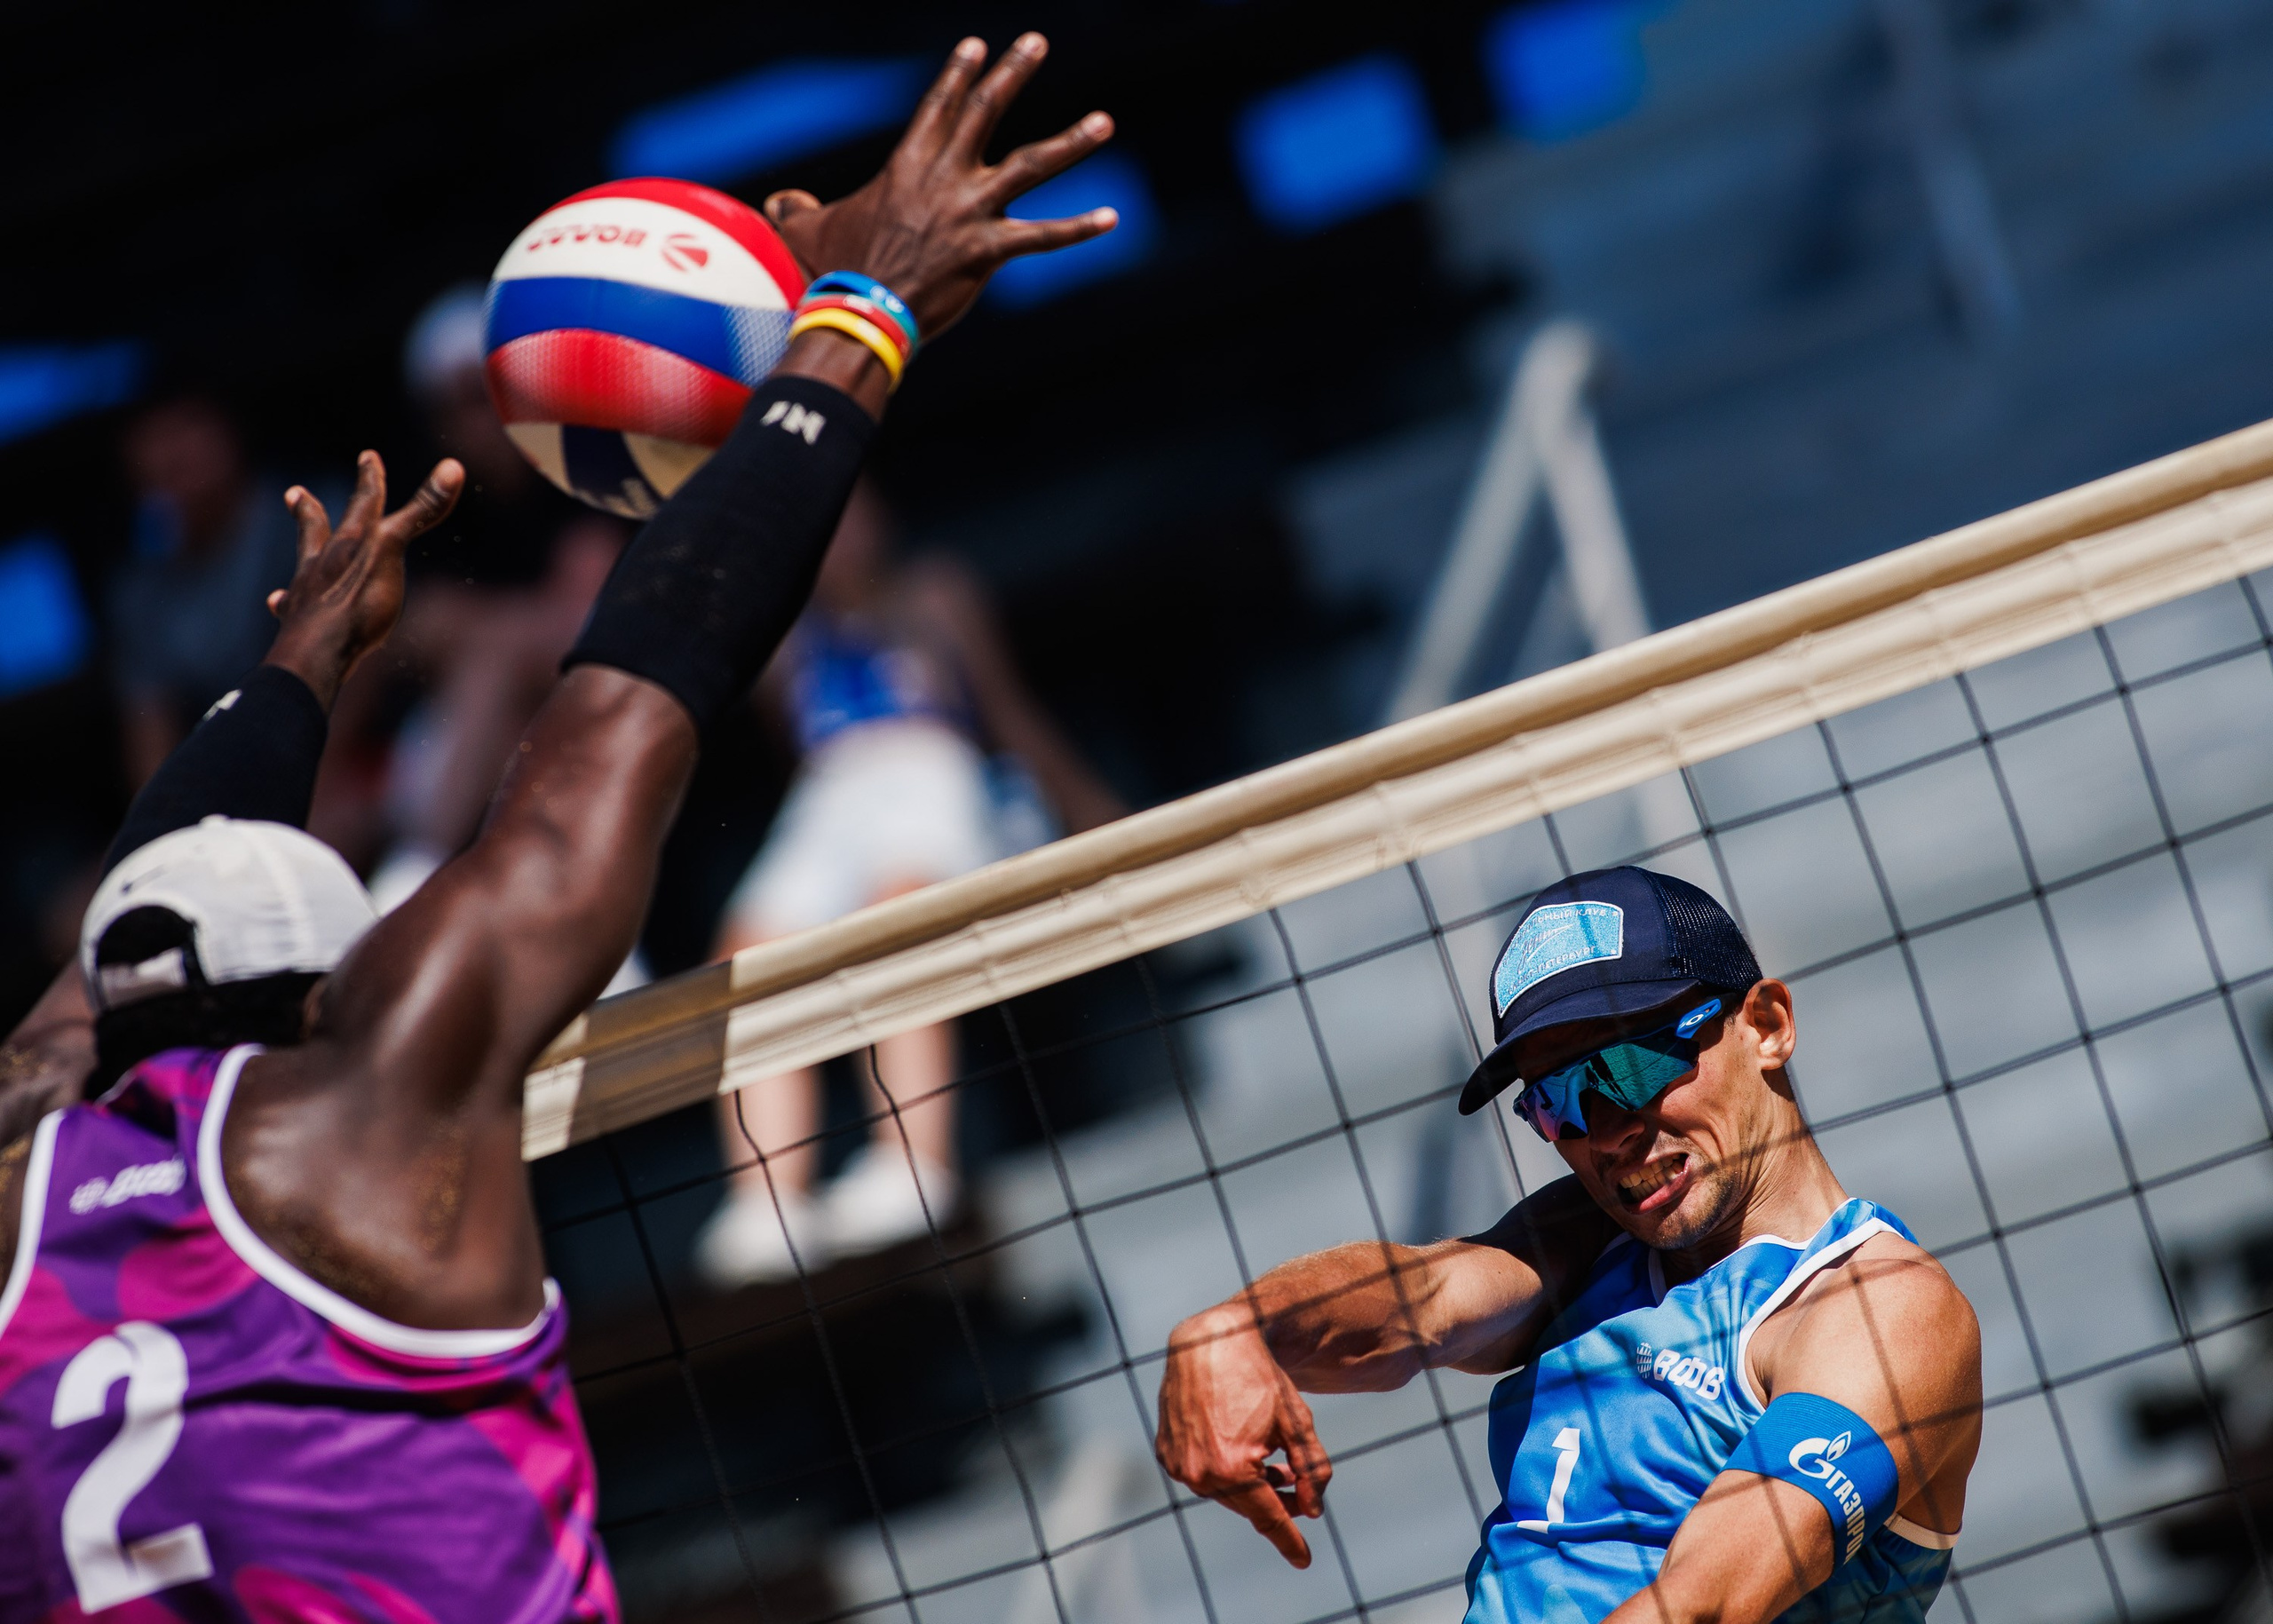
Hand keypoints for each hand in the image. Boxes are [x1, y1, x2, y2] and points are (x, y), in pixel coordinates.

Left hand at [263, 452, 463, 709]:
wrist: (316, 654)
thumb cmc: (356, 605)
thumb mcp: (392, 550)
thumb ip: (422, 512)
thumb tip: (453, 465)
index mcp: (349, 544)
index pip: (364, 504)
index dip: (370, 480)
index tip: (368, 457)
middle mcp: (323, 563)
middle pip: (316, 530)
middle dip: (310, 511)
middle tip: (294, 493)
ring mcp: (307, 593)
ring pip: (303, 568)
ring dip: (304, 558)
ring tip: (299, 555)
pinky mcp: (299, 624)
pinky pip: (290, 609)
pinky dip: (287, 604)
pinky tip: (277, 604)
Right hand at [764, 33, 1115, 342]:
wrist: (857, 312)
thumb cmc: (831, 272)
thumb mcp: (808, 229)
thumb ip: (797, 208)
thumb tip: (781, 202)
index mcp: (908, 166)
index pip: (939, 107)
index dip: (960, 74)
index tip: (980, 44)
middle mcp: (944, 178)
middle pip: (985, 113)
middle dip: (1013, 74)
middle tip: (1037, 41)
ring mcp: (969, 212)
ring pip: (1031, 166)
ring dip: (1071, 142)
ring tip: (1104, 121)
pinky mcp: (987, 251)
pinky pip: (1042, 237)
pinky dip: (1078, 228)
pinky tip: (1111, 218)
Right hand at [1155, 1304, 1333, 1567]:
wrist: (1212, 1339)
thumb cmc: (1259, 1377)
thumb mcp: (1297, 1423)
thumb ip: (1312, 1471)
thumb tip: (1313, 1510)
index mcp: (1232, 1469)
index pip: (1268, 1517)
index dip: (1289, 1540)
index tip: (1304, 1560)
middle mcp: (1199, 1473)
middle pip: (1246, 1505)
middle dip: (1276, 1502)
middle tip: (1300, 1492)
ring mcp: (1177, 1464)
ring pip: (1223, 1492)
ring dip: (1250, 1486)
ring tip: (1276, 1469)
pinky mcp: (1165, 1451)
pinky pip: (1201, 1475)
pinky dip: (1224, 1472)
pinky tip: (1245, 1452)